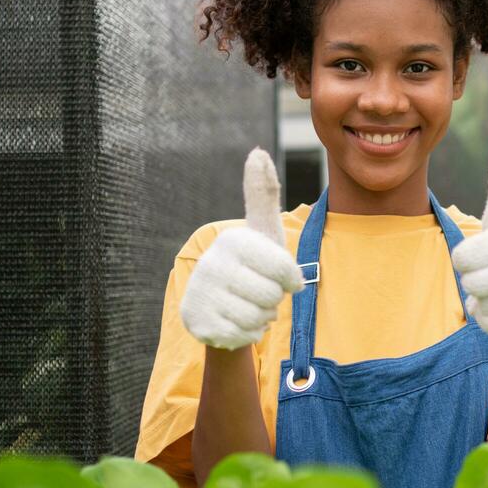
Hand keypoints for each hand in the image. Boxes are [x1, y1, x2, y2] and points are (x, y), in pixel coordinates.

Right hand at [180, 149, 303, 349]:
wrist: (218, 305)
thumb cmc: (250, 265)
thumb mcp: (262, 231)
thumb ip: (262, 194)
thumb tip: (257, 151)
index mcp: (234, 241)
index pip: (287, 272)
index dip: (290, 280)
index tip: (277, 275)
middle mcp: (212, 263)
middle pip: (272, 297)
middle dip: (273, 300)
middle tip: (258, 292)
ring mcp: (202, 294)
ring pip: (259, 318)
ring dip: (261, 318)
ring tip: (247, 306)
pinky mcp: (198, 323)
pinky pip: (244, 336)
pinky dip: (247, 334)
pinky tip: (235, 321)